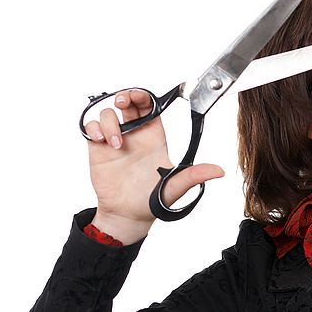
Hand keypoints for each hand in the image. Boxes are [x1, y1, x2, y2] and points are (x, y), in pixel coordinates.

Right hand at [83, 87, 224, 229]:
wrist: (128, 215)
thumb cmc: (152, 200)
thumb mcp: (175, 185)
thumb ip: (195, 175)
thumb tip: (219, 171)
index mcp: (154, 137)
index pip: (150, 107)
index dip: (145, 97)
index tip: (140, 98)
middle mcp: (135, 135)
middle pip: (129, 103)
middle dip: (126, 96)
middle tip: (123, 102)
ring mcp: (116, 140)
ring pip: (108, 114)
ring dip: (110, 122)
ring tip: (116, 143)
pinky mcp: (99, 149)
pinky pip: (92, 127)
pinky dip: (94, 128)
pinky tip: (102, 141)